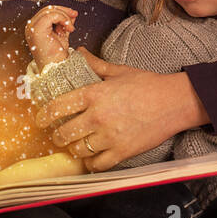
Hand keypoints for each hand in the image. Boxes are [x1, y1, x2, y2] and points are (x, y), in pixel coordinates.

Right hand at [26, 5, 77, 66]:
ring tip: (70, 28)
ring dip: (64, 16)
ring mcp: (32, 28)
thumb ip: (65, 23)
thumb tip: (72, 14)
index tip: (74, 14)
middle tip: (74, 16)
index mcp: (35, 28)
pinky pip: (51, 15)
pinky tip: (68, 28)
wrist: (56, 69)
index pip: (47, 12)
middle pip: (48, 8)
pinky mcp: (37, 30)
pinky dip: (62, 18)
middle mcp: (31, 27)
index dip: (61, 10)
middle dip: (64, 11)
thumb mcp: (62, 35)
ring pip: (50, 10)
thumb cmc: (58, 56)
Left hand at [35, 50, 208, 171]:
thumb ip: (95, 64)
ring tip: (76, 145)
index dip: (44, 116)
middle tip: (58, 135)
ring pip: (78, 150)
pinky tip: (92, 158)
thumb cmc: (148, 84)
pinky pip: (97, 165)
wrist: (175, 102)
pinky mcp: (122, 152)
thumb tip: (79, 52)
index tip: (40, 120)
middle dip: (58, 136)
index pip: (58, 107)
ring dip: (74, 149)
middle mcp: (98, 116)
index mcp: (94, 94)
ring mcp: (110, 136)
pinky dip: (91, 164)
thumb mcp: (118, 71)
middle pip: (64, 134)